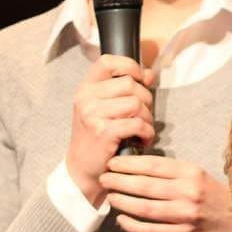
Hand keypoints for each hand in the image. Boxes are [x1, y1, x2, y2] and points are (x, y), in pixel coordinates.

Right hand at [67, 55, 155, 205]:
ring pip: (136, 104)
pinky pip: (137, 123)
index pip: (108, 61)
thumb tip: (149, 74)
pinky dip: (146, 133)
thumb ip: (123, 90)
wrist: (82, 170)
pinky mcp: (103, 132)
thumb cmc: (97, 138)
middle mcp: (86, 98)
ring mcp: (92, 114)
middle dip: (145, 101)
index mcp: (86, 88)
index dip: (130, 66)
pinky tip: (142, 140)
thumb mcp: (104, 109)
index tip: (140, 81)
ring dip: (147, 119)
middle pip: (130, 84)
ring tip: (142, 130)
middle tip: (143, 117)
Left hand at [100, 154, 231, 231]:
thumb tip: (136, 166)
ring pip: (146, 208)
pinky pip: (152, 231)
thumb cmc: (211, 196)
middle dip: (120, 181)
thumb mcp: (197, 175)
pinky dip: (134, 226)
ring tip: (110, 197)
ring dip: (123, 202)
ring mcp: (186, 215)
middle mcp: (188, 192)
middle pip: (146, 186)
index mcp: (191, 172)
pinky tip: (122, 220)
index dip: (129, 164)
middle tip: (104, 178)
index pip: (153, 166)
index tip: (113, 162)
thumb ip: (171, 172)